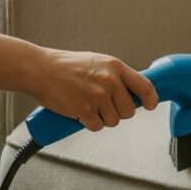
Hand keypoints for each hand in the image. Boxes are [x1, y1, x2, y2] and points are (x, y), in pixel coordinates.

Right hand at [30, 50, 158, 130]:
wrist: (40, 70)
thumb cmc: (65, 66)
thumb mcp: (97, 62)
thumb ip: (115, 75)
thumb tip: (131, 91)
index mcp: (115, 67)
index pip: (145, 86)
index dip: (150, 99)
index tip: (150, 105)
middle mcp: (110, 81)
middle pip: (129, 111)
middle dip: (118, 112)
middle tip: (103, 106)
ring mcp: (98, 96)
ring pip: (113, 121)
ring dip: (102, 119)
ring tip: (88, 105)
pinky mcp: (85, 110)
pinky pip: (97, 127)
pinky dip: (89, 124)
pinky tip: (79, 111)